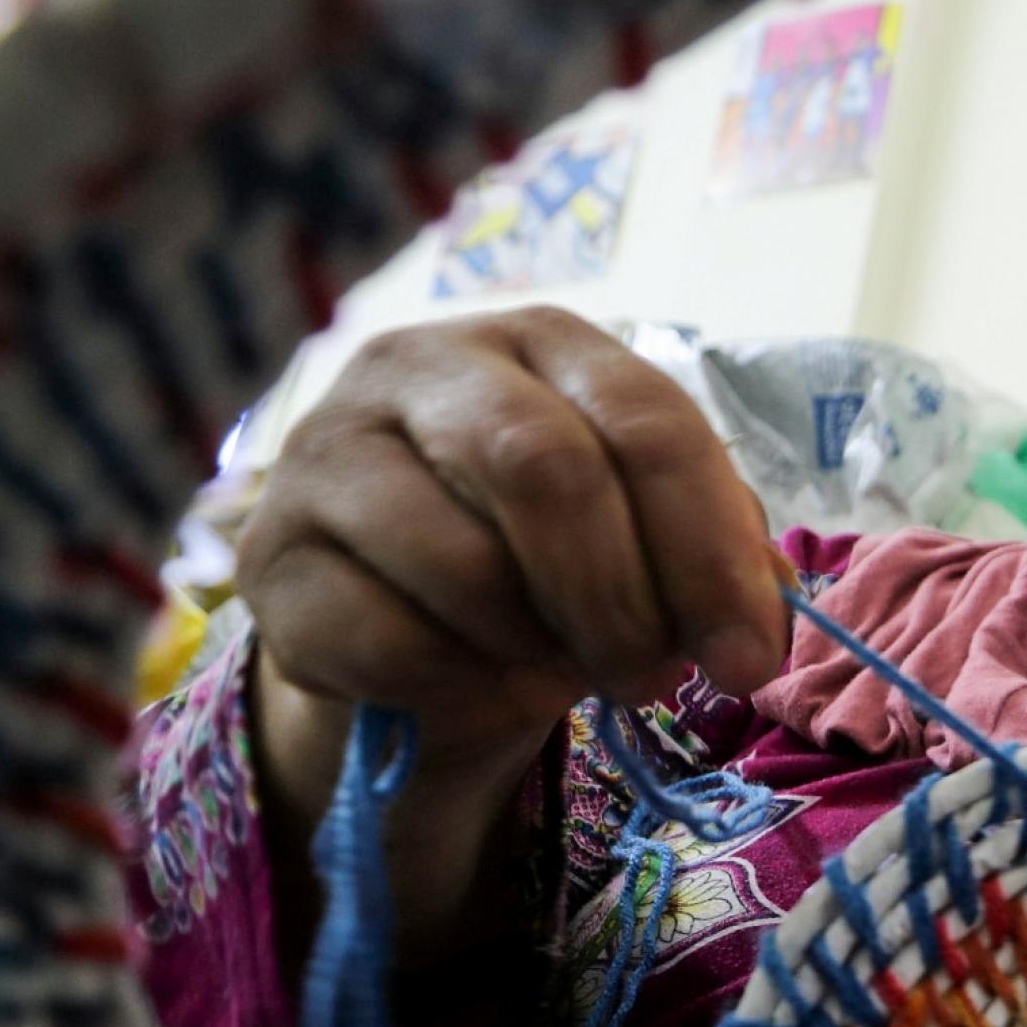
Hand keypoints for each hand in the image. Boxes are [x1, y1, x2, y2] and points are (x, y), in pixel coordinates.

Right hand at [236, 307, 787, 955]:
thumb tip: (754, 624)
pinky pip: (392, 640)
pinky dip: (462, 684)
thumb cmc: (542, 557)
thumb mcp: (641, 533)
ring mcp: (327, 452)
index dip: (709, 551)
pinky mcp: (272, 557)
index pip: (645, 421)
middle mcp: (420, 365)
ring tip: (559, 671)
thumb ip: (711, 554)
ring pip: (464, 564)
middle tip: (651, 681)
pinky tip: (477, 681)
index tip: (748, 659)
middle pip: (544, 469)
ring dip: (539, 649)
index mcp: (538, 342)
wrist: (399, 617)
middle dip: (619, 600)